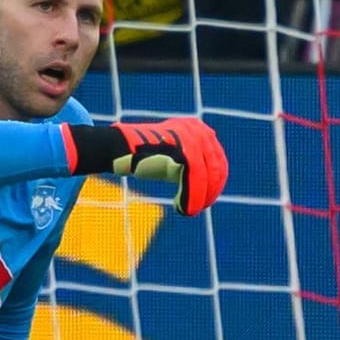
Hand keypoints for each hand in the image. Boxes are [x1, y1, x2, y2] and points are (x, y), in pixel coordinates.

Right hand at [63, 118, 229, 215]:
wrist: (121, 149)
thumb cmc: (145, 156)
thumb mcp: (173, 156)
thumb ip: (191, 164)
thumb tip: (211, 185)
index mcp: (199, 129)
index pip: (218, 161)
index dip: (215, 184)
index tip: (206, 201)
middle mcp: (198, 130)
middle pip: (216, 168)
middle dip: (209, 192)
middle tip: (196, 208)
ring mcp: (191, 138)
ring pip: (206, 175)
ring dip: (199, 197)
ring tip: (189, 210)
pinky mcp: (182, 149)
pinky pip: (195, 177)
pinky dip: (192, 196)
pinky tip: (182, 207)